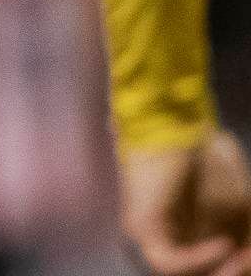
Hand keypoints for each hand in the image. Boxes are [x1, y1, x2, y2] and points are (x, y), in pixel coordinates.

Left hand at [121, 131, 250, 275]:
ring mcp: (154, 235)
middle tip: (248, 263)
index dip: (240, 268)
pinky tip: (225, 246)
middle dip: (232, 274)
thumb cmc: (208, 157)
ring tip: (241, 257)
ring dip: (220, 272)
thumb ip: (247, 237)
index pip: (215, 268)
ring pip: (185, 275)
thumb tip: (245, 257)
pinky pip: (168, 260)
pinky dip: (198, 260)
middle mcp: (171, 240)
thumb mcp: (239, 204)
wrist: (176, 122)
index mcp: (192, 238)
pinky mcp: (143, 224)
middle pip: (200, 275)